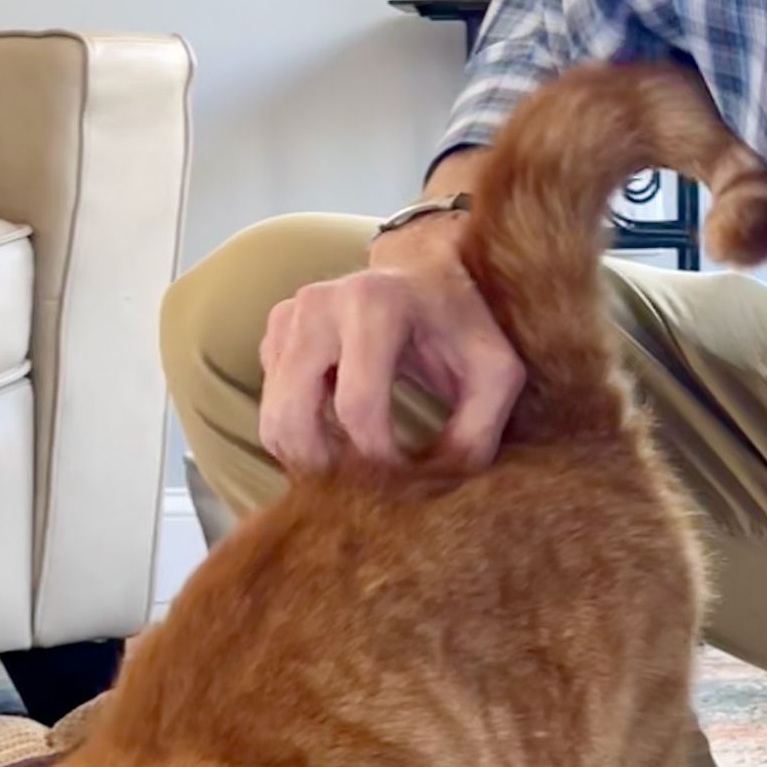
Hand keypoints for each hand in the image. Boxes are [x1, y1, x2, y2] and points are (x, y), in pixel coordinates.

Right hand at [257, 214, 523, 476]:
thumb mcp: (494, 375)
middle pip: (294, 415)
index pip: (357, 407)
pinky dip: (298, 435)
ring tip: (352, 472)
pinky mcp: (277, 332)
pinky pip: (271, 404)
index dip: (378, 460)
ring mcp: (291, 315)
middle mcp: (320, 303)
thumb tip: (433, 488)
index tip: (405, 479)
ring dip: (306, 459)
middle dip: (327, 468)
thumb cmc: (464, 326)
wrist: (429, 276)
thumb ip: (476, 432)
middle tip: (365, 490)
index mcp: (376, 305)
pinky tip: (338, 439)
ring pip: (274, 416)